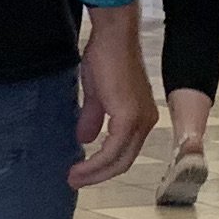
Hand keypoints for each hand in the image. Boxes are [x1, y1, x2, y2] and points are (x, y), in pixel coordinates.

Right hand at [69, 9, 156, 186]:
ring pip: (119, 160)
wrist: (112, 37)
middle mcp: (145, 122)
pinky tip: (79, 167)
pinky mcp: (129, 118)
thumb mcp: (97, 95)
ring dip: (95, 172)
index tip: (81, 172)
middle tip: (74, 181)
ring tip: (73, 178)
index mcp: (140, 117)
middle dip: (98, 175)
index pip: (124, 151)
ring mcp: (139, 121)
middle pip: (123, 161)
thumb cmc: (105, 58)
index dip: (103, 165)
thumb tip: (85, 139)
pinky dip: (95, 162)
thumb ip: (93, 118)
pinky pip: (112, 150)